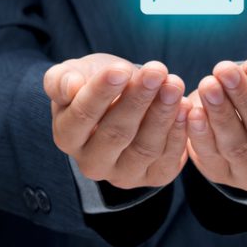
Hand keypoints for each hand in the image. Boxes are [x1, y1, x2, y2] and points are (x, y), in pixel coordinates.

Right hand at [43, 53, 191, 188]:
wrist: (122, 99)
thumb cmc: (94, 83)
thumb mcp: (74, 74)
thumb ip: (61, 80)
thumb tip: (69, 88)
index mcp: (67, 136)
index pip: (82, 115)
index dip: (102, 92)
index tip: (121, 69)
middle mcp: (91, 162)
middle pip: (116, 133)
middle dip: (138, 99)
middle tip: (156, 71)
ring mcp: (123, 174)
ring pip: (144, 147)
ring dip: (162, 113)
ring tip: (174, 83)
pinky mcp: (153, 177)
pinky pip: (167, 158)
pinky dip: (178, 132)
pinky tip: (185, 106)